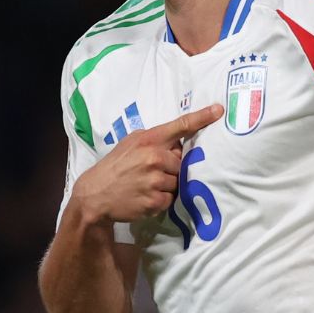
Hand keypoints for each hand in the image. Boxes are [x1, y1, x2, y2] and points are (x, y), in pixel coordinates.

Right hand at [72, 105, 222, 224]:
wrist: (95, 194)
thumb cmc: (115, 166)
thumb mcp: (131, 143)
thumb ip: (154, 141)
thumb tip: (178, 143)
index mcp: (149, 140)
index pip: (180, 126)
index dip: (201, 117)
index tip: (218, 110)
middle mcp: (154, 158)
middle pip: (182, 161)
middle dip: (172, 168)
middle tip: (151, 172)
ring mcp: (155, 180)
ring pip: (179, 182)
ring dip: (167, 185)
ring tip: (147, 185)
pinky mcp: (155, 201)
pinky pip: (171, 199)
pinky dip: (162, 200)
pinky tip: (146, 196)